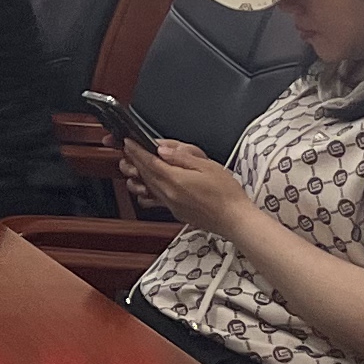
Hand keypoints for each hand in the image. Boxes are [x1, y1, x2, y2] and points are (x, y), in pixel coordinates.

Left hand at [115, 136, 251, 234]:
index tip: (129, 142)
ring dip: (139, 174)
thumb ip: (182, 157)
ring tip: (135, 164)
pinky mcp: (176, 212)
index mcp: (175, 180)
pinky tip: (150, 184)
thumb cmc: (227, 194)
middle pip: (145, 173)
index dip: (137, 150)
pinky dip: (149, 188)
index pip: (149, 162)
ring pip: (148, 186)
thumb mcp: (207, 166)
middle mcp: (169, 194)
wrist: (235, 220)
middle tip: (128, 150)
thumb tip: (162, 150)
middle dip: (134, 160)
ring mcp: (171, 205)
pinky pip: (156, 198)